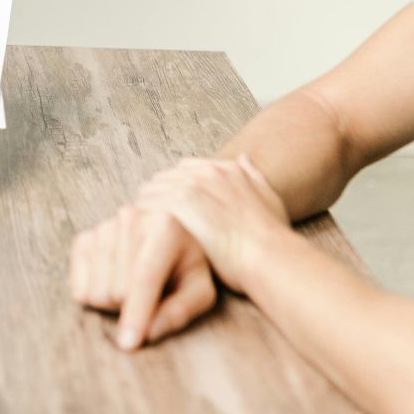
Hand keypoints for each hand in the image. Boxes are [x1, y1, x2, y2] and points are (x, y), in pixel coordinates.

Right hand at [69, 205, 218, 350]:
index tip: (129, 344)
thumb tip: (149, 332)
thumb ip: (181, 311)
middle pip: (117, 290)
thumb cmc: (184, 269)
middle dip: (131, 309)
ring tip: (133, 290)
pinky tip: (113, 283)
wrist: (164, 238)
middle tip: (150, 300)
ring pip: (96, 292)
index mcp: (165, 227)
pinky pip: (78, 288)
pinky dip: (94, 296)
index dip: (136, 314)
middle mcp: (130, 220)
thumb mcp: (199, 291)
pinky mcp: (83, 240)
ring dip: (113, 304)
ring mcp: (103, 228)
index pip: (144, 278)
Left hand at [136, 155, 290, 293]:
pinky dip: (142, 221)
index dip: (175, 192)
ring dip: (145, 211)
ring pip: (150, 191)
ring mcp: (192, 185)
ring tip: (142, 236)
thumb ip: (253, 176)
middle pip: (164, 178)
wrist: (271, 257)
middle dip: (156, 200)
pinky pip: (146, 206)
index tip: (172, 214)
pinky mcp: (179, 202)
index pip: (184, 170)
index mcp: (226, 169)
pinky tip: (141, 240)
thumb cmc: (273, 239)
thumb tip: (243, 157)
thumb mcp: (269, 198)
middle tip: (151, 227)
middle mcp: (207, 171)